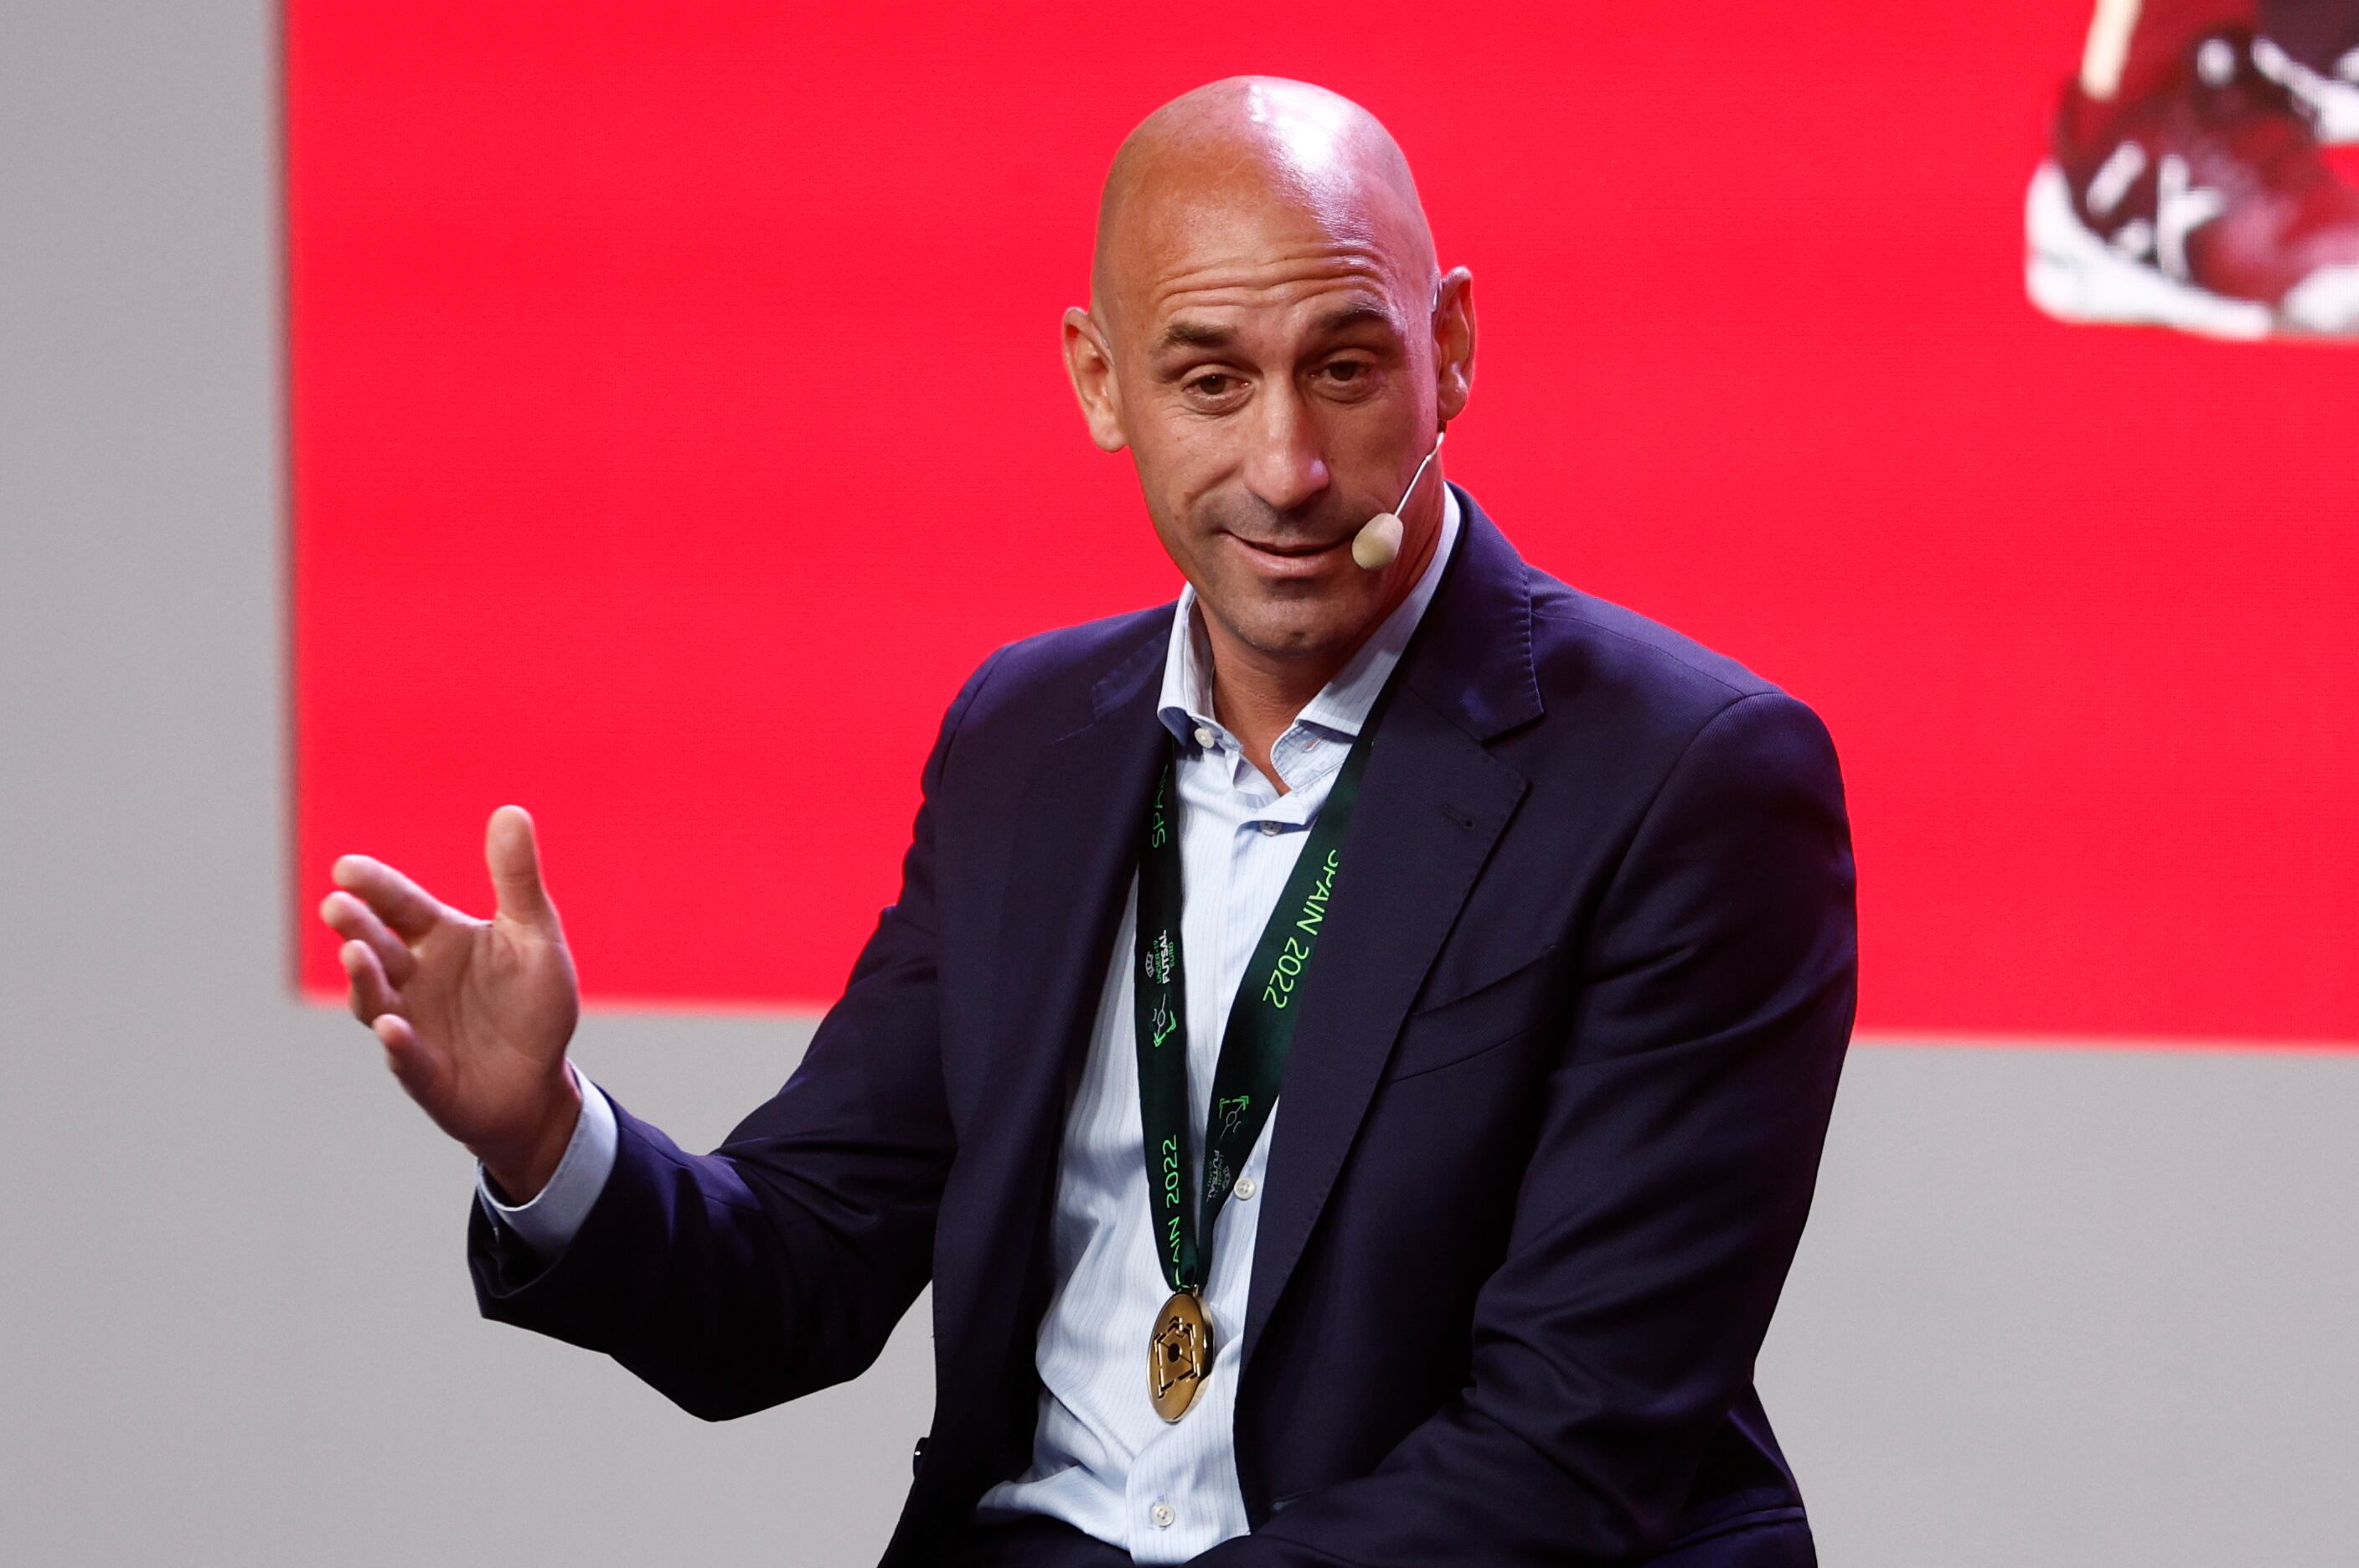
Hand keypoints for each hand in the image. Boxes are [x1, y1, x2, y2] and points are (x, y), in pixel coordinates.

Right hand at [320, 805, 582, 1199]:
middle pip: (376, 946)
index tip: (347, 868)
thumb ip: (517, 879)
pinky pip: (406, 1057)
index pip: (399, 905)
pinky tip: (392, 1029)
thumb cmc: (532, 1006)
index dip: (375, 886)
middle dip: (356, 927)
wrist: (538, 1084)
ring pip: (376, 999)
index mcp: (438, 938)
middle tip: (337, 905)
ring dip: (364, 980)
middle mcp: (413, 978)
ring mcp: (411, 1025)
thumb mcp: (535, 936)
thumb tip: (511, 811)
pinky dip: (398, 1043)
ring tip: (355, 955)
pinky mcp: (423, 1072)